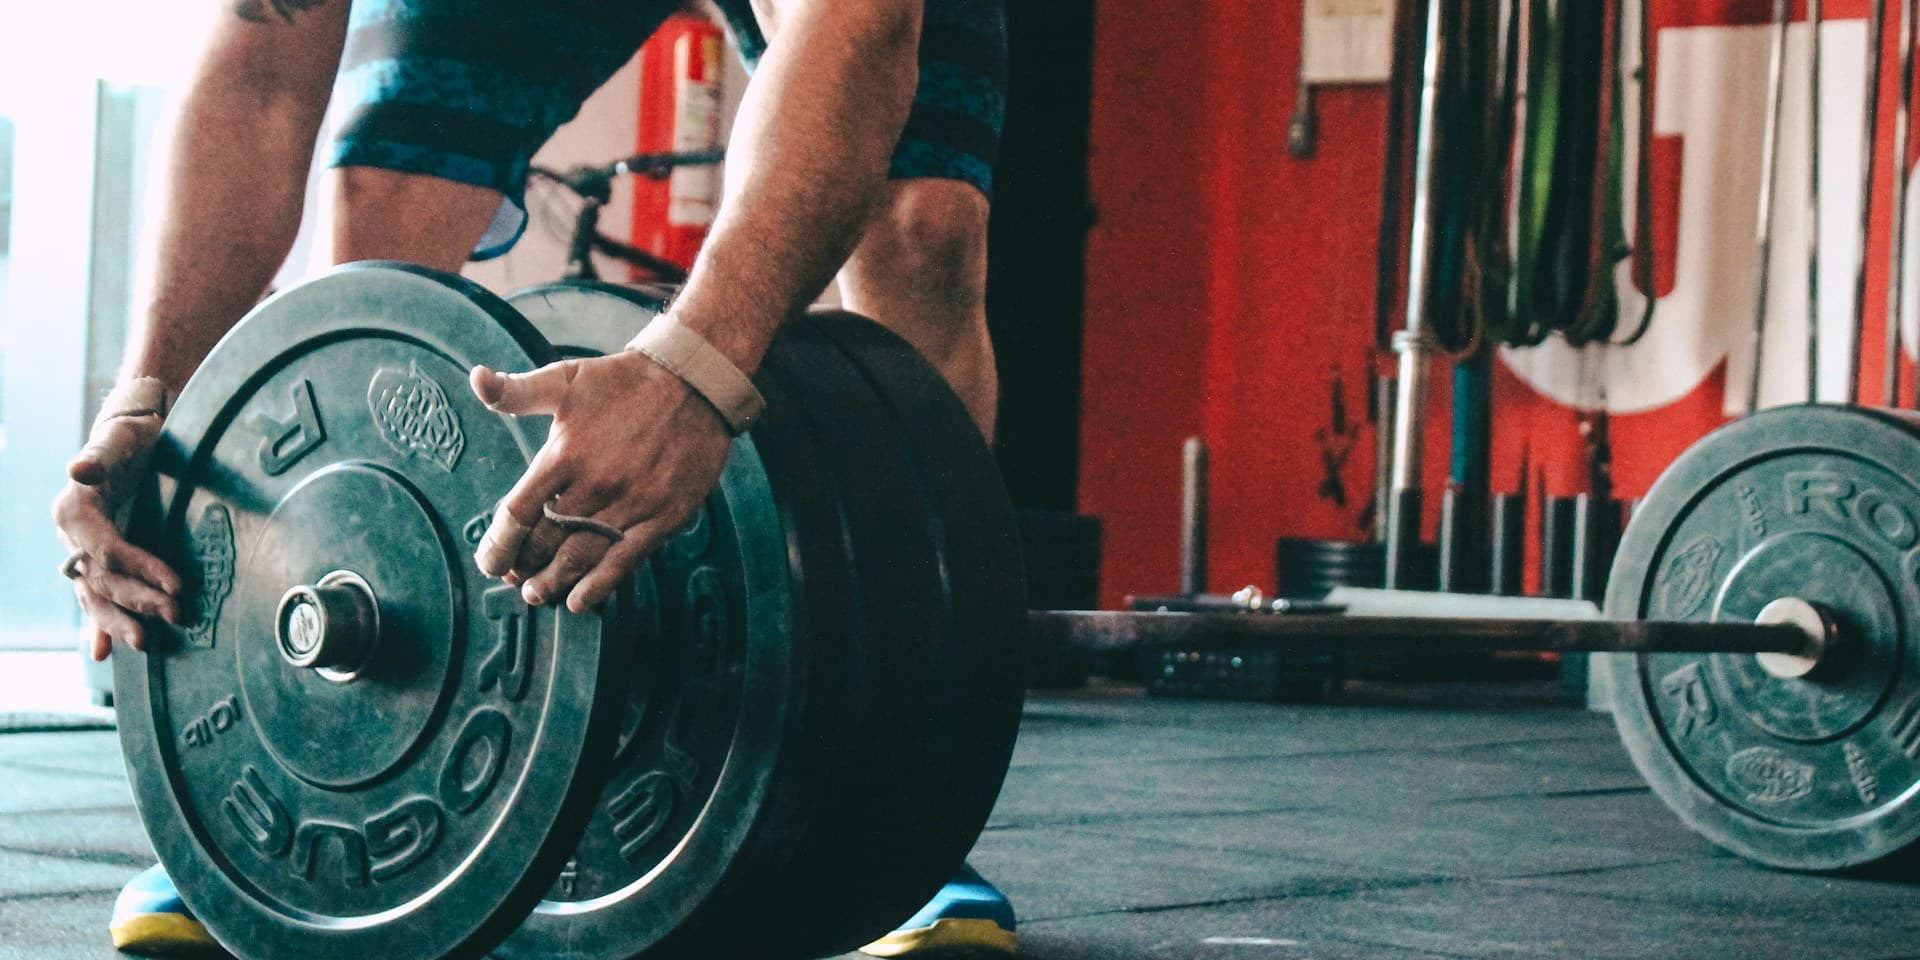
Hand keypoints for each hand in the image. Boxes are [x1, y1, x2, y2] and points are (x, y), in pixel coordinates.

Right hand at [52, 379, 183, 660]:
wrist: (130, 436)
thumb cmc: (129, 436)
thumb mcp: (118, 440)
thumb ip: (99, 456)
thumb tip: (79, 468)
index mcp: (73, 512)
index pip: (107, 550)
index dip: (140, 568)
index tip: (177, 584)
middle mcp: (71, 536)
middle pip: (103, 579)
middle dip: (138, 601)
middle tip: (174, 617)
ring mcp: (81, 551)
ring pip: (95, 595)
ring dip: (117, 622)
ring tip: (142, 644)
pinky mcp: (97, 559)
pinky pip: (95, 596)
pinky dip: (99, 624)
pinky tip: (103, 652)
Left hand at [469, 350, 733, 611]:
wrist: (694, 382)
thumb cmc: (623, 383)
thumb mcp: (565, 379)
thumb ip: (516, 391)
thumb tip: (476, 380)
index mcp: (564, 453)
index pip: (518, 513)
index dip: (498, 545)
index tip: (490, 561)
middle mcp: (595, 483)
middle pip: (546, 542)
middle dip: (524, 567)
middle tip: (515, 579)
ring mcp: (631, 503)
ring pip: (582, 556)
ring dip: (554, 582)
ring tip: (538, 594)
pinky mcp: (663, 516)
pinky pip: (625, 560)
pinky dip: (599, 586)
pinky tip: (580, 601)